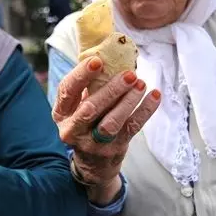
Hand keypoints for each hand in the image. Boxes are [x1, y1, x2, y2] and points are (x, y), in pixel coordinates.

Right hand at [52, 56, 160, 203]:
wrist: (93, 164)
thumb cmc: (86, 123)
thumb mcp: (76, 106)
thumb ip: (87, 85)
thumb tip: (105, 50)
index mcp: (61, 113)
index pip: (67, 91)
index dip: (81, 75)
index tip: (98, 61)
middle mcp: (73, 130)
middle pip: (90, 109)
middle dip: (111, 90)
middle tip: (129, 74)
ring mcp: (94, 143)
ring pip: (112, 122)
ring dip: (128, 101)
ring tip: (141, 83)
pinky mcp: (115, 148)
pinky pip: (132, 128)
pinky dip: (145, 110)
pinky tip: (154, 95)